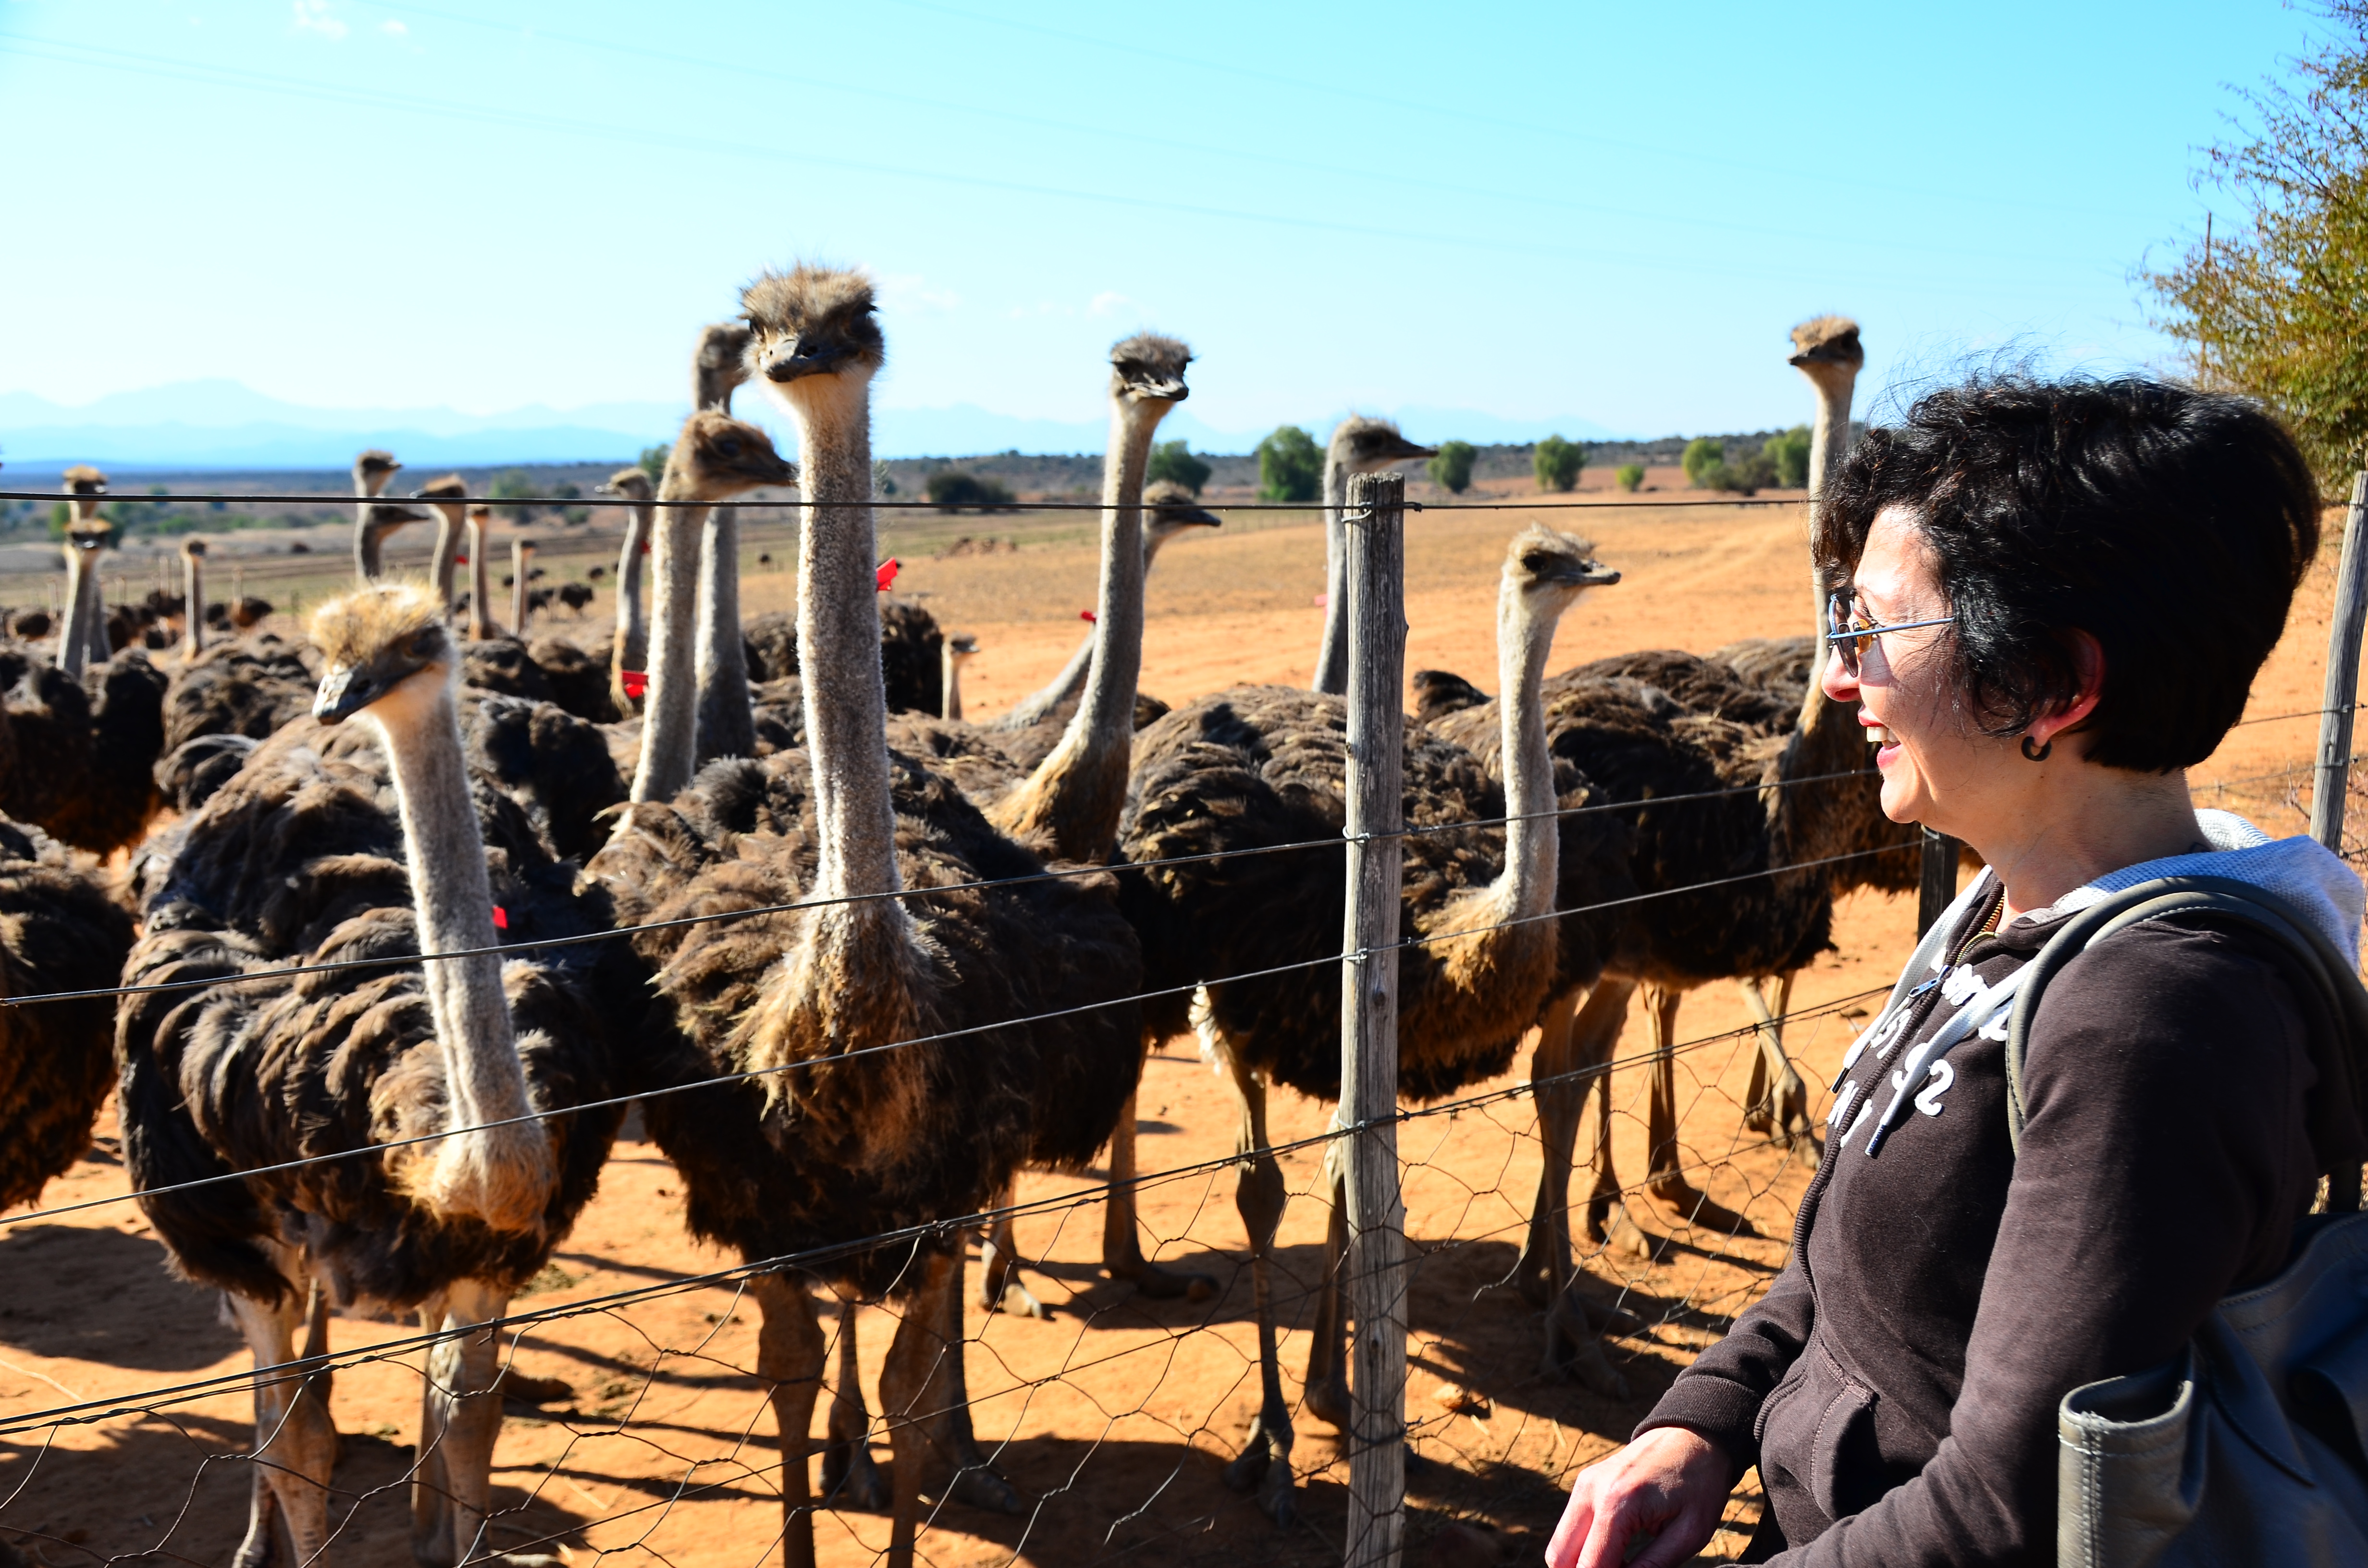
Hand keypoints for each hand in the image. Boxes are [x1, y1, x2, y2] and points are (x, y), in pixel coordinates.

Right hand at [1545, 1425, 1735, 1567]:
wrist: (1694, 1435)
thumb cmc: (1699, 1484)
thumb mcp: (1689, 1533)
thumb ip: (1653, 1565)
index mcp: (1617, 1503)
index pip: (1589, 1566)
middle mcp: (1591, 1491)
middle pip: (1559, 1558)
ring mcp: (1584, 1484)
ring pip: (1560, 1545)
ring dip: (1584, 1563)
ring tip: (1622, 1565)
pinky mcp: (1585, 1483)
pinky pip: (1570, 1529)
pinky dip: (1585, 1547)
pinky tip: (1617, 1549)